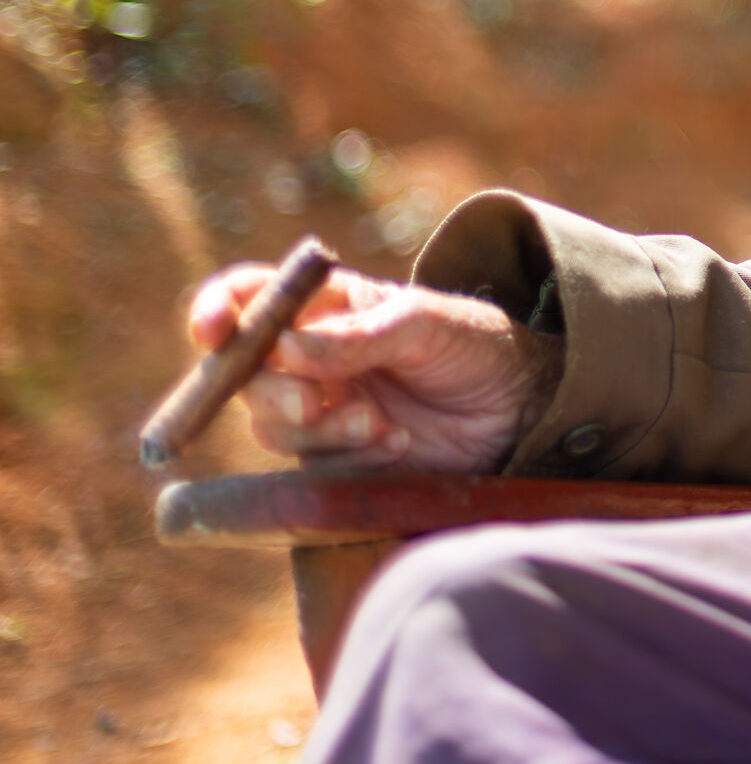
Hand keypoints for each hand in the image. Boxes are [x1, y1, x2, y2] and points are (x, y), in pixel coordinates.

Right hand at [188, 262, 562, 473]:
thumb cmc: (477, 347)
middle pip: (243, 373)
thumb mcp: (428, 325)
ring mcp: (321, 407)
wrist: (523, 409)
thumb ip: (359, 335)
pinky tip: (396, 445)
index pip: (248, 298)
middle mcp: (310, 356)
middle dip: (270, 391)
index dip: (217, 310)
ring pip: (271, 424)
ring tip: (382, 426)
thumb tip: (286, 346)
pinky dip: (345, 458)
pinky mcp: (338, 456)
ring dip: (320, 431)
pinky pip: (308, 465)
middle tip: (314, 404)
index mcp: (326, 307)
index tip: (215, 331)